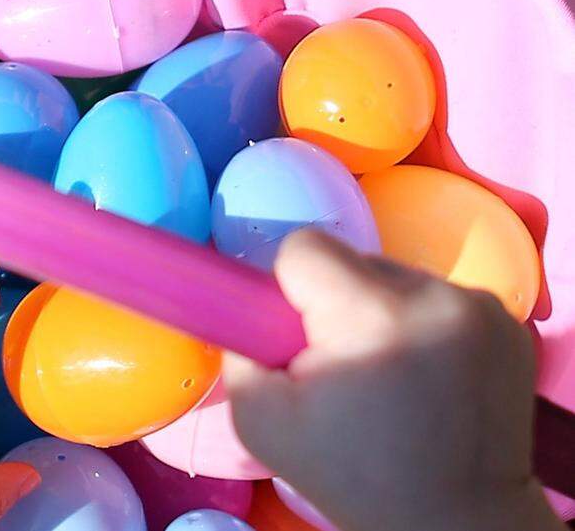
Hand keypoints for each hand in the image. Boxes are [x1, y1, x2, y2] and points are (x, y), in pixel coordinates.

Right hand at [224, 230, 564, 530]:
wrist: (454, 518)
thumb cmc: (350, 474)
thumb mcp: (259, 420)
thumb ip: (242, 348)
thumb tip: (250, 308)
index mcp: (369, 317)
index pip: (305, 246)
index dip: (289, 288)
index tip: (299, 337)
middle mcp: (433, 298)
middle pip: (355, 260)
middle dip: (337, 302)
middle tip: (344, 366)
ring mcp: (479, 308)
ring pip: (398, 277)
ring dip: (383, 312)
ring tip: (392, 376)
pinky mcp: (508, 322)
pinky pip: (440, 298)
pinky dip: (424, 327)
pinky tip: (429, 377)